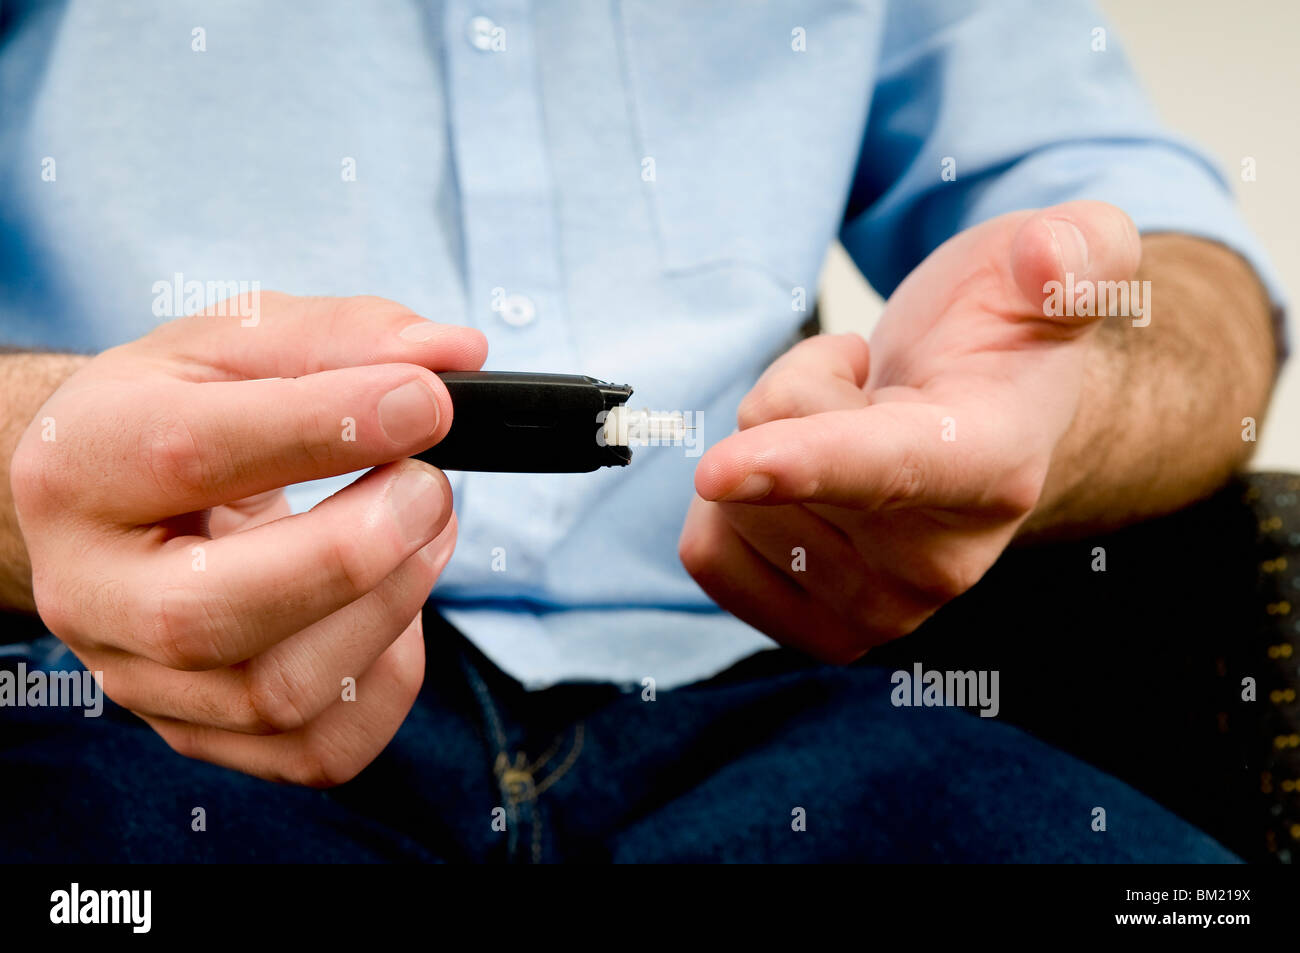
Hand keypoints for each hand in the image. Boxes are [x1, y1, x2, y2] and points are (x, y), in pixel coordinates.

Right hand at [10, 293, 486, 784]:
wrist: (111, 503)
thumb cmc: (178, 413)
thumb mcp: (239, 343)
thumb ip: (346, 338)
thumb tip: (456, 357)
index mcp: (85, 464)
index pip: (193, 453)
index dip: (331, 426)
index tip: (428, 403)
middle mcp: (92, 588)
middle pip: (214, 613)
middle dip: (357, 551)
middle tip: (428, 486)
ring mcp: (141, 678)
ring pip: (278, 693)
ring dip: (390, 607)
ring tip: (424, 529)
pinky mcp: (200, 733)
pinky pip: (320, 750)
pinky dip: (390, 680)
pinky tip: (394, 606)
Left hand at [680, 201, 1140, 661]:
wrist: (983, 417)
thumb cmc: (1003, 336)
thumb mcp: (1056, 260)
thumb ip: (1076, 249)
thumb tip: (1052, 259)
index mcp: (993, 462)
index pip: (886, 467)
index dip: (800, 463)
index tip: (717, 470)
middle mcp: (942, 560)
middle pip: (771, 449)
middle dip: (795, 391)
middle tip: (871, 388)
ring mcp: (883, 609)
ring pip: (731, 506)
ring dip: (767, 447)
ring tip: (847, 432)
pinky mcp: (825, 631)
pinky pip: (708, 555)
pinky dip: (732, 503)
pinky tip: (803, 483)